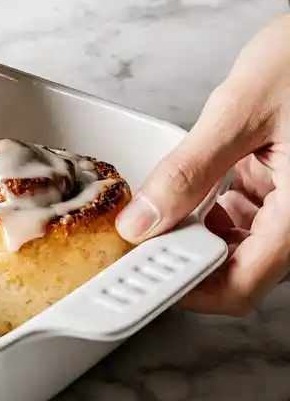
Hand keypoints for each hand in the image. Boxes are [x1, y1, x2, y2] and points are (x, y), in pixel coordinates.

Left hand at [116, 15, 289, 313]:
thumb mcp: (240, 111)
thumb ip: (187, 173)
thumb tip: (144, 221)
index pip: (242, 285)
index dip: (187, 289)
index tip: (141, 275)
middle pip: (243, 267)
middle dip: (188, 255)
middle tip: (142, 239)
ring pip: (249, 241)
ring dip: (204, 231)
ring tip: (165, 208)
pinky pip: (259, 212)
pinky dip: (223, 206)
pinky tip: (201, 185)